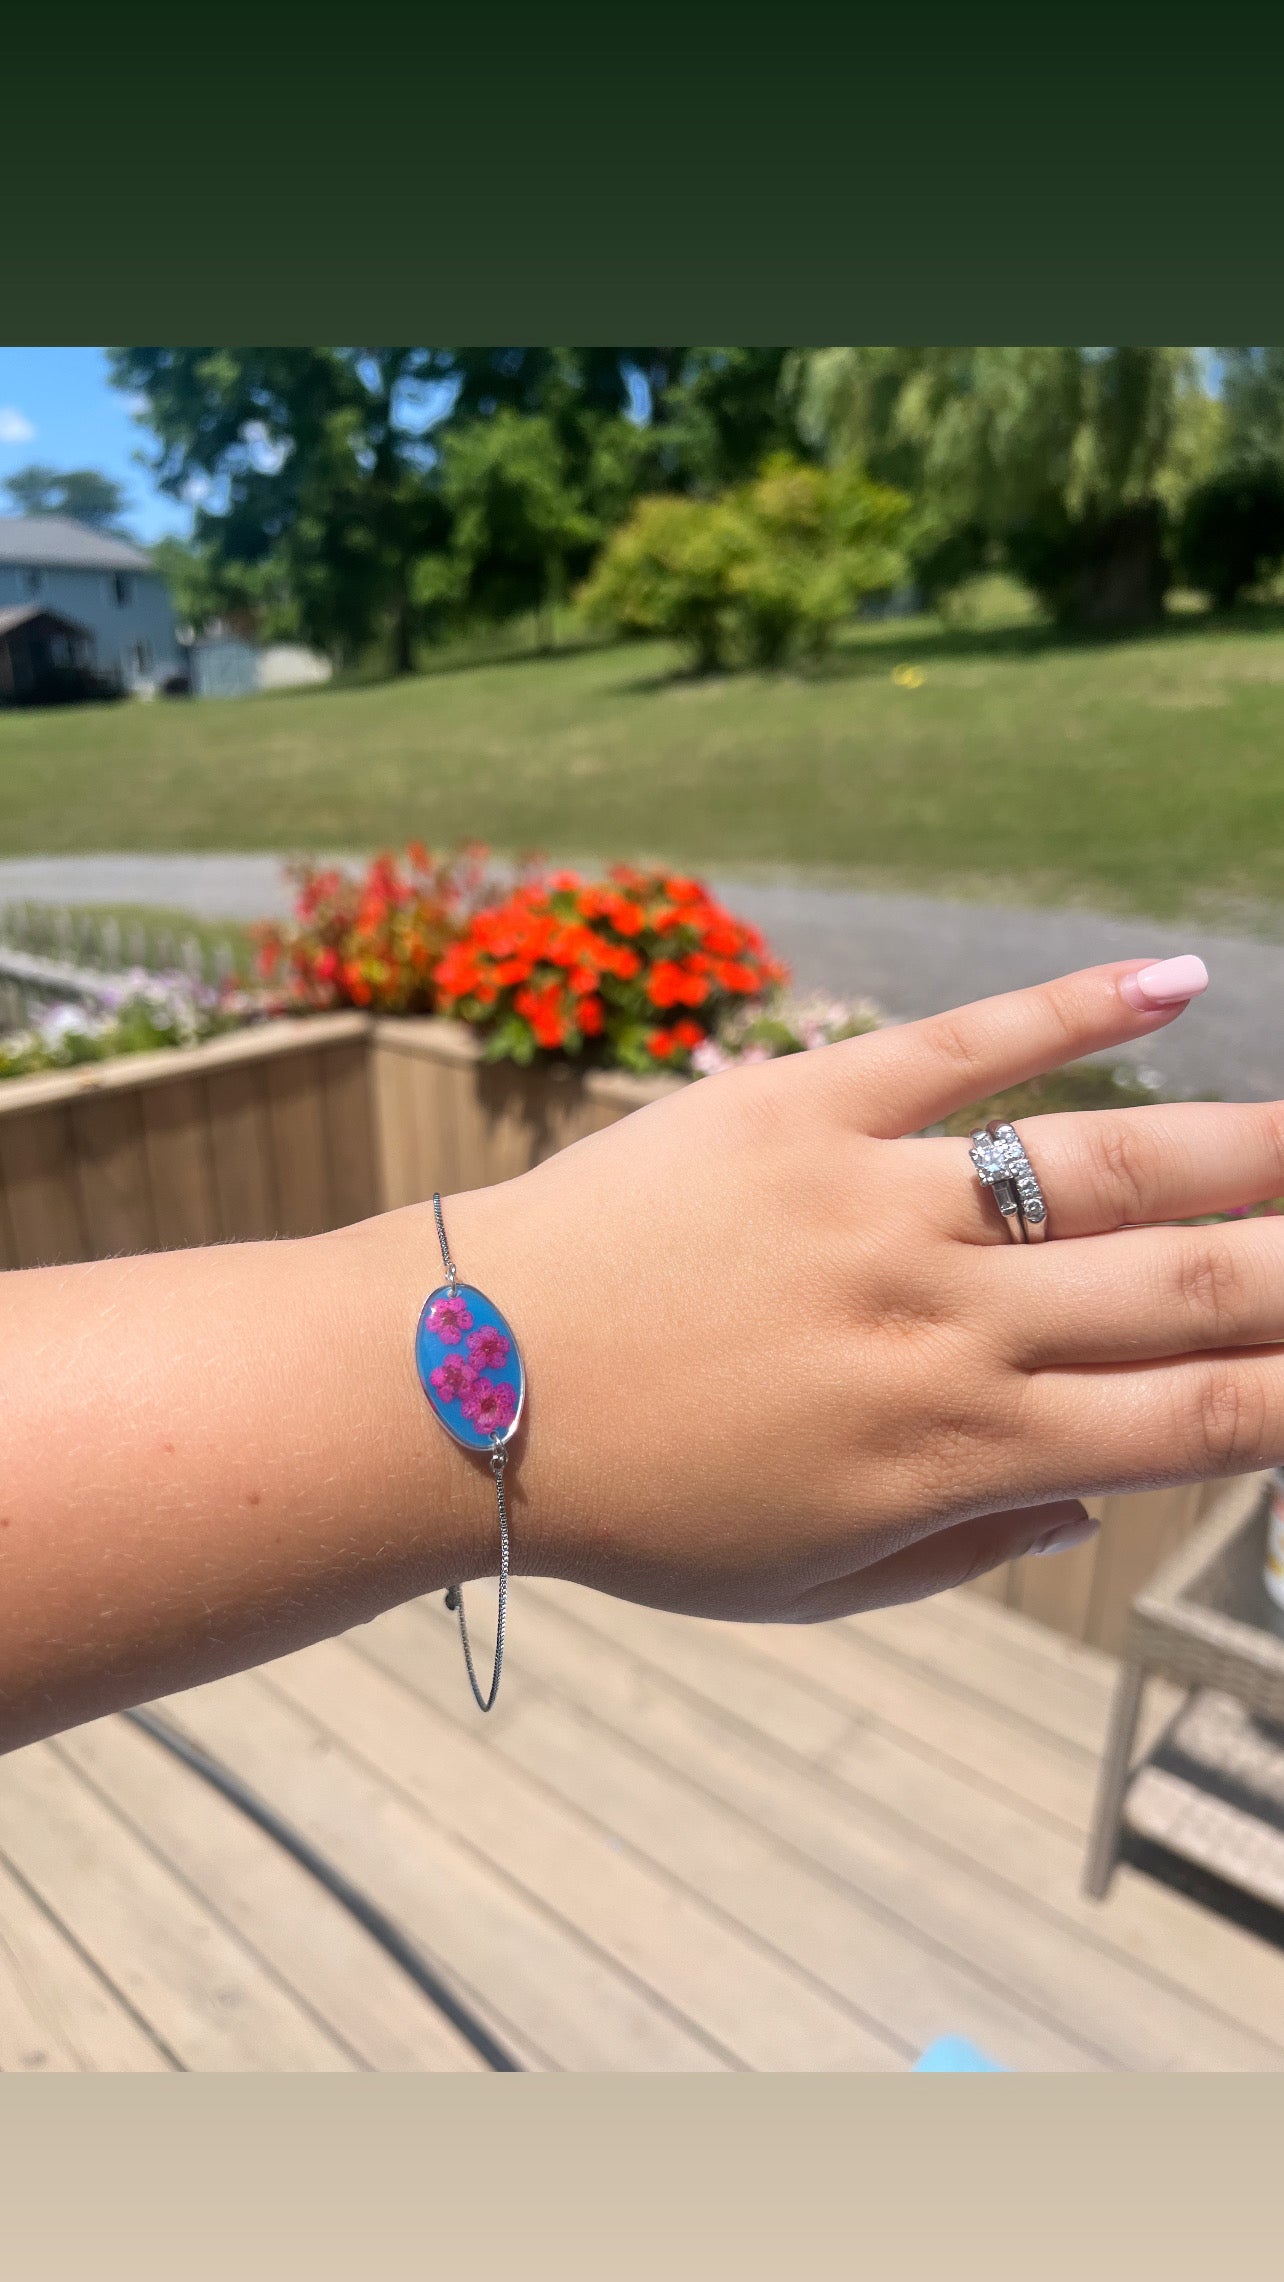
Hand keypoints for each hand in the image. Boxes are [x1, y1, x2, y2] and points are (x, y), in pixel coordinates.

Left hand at [449, 953, 1283, 1620]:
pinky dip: (1077, 1002)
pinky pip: (964, 1045)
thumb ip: (972, 1547)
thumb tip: (1098, 1491)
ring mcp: (881, 1205)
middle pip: (1198, 1286)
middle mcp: (948, 1325)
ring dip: (1257, 1143)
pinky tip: (1181, 974)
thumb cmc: (635, 1505)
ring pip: (1115, 1160)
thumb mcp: (808, 1585)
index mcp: (959, 1453)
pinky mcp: (805, 1107)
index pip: (1203, 1422)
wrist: (463, 1389)